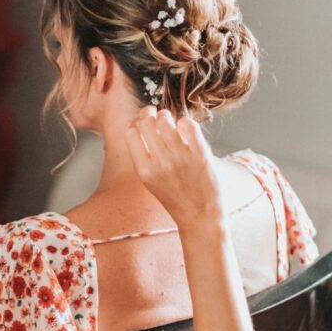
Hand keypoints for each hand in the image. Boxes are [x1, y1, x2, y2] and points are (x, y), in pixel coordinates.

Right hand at [125, 106, 226, 230]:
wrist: (200, 217)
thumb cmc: (174, 197)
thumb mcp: (150, 180)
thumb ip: (143, 156)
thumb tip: (140, 124)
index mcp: (144, 170)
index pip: (131, 133)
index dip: (135, 123)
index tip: (141, 121)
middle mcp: (160, 163)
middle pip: (146, 122)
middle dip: (149, 113)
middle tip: (155, 114)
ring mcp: (181, 158)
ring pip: (165, 120)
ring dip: (166, 116)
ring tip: (170, 121)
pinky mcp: (201, 155)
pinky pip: (188, 125)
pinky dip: (185, 122)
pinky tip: (186, 129)